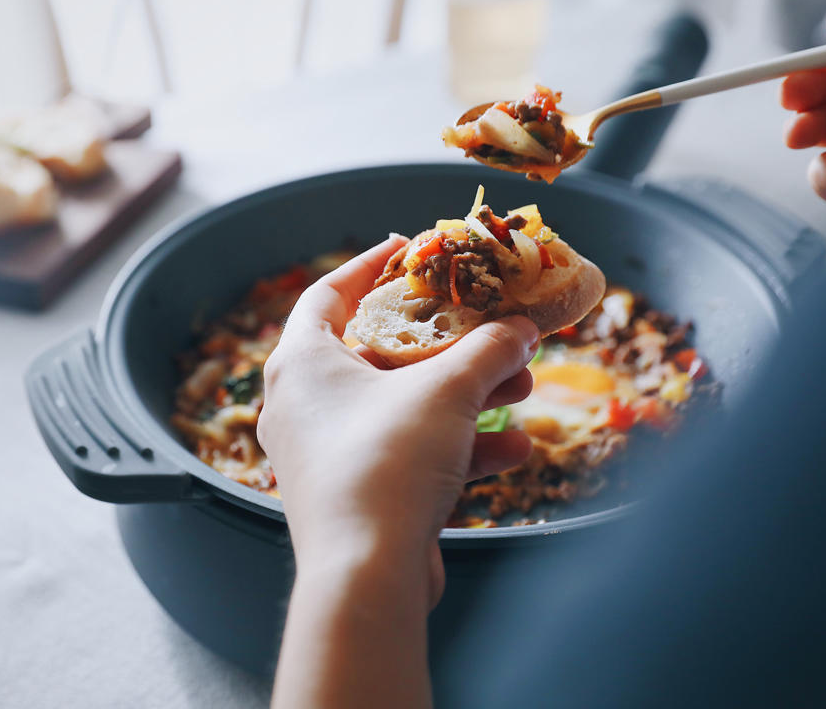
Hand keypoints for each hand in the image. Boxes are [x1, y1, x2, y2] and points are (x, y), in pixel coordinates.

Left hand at [258, 234, 537, 600]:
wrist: (365, 578)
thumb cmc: (387, 463)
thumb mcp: (447, 391)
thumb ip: (488, 349)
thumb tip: (522, 327)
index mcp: (303, 362)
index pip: (329, 292)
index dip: (371, 266)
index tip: (411, 248)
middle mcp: (305, 405)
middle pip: (381, 354)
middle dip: (448, 344)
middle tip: (493, 329)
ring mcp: (327, 454)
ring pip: (403, 407)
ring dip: (464, 397)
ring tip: (521, 384)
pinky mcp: (356, 496)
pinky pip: (408, 455)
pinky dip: (457, 448)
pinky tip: (515, 450)